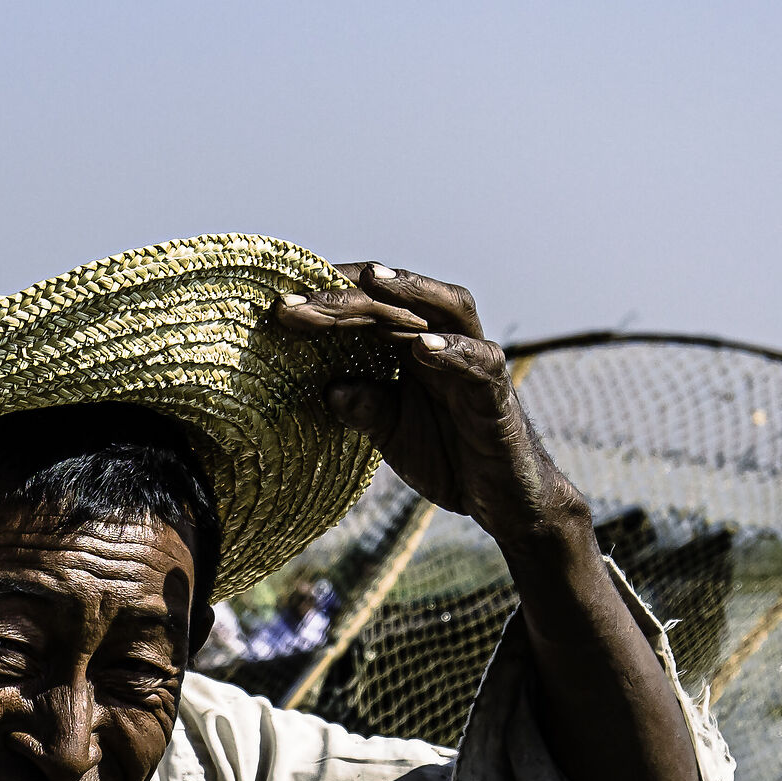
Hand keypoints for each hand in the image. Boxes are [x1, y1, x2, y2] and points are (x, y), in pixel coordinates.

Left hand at [272, 263, 589, 556]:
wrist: (502, 500)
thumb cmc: (448, 455)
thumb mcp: (391, 433)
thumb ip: (363, 407)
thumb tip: (328, 390)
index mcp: (411, 347)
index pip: (368, 308)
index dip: (327, 303)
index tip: (280, 307)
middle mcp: (443, 343)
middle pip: (397, 301)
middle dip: (348, 296)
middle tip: (298, 302)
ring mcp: (473, 363)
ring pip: (448, 310)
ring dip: (411, 291)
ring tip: (372, 280)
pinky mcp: (497, 393)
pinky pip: (479, 363)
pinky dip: (453, 352)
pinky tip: (423, 348)